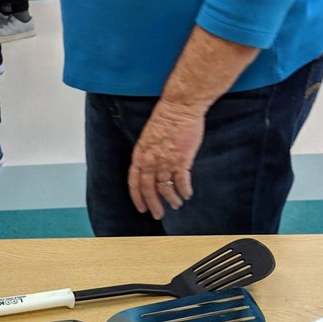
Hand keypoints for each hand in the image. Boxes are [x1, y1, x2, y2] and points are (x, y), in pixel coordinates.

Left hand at [127, 100, 204, 219]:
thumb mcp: (149, 138)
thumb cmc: (166, 118)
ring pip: (165, 189)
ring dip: (171, 200)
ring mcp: (165, 161)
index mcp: (140, 155)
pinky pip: (182, 182)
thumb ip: (149, 155)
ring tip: (176, 204)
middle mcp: (150, 161)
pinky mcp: (181, 160)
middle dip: (153, 205)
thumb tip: (152, 169)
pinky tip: (187, 195)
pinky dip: (184, 191)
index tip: (141, 208)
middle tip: (158, 215)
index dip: (137, 197)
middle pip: (149, 190)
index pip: (134, 182)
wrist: (180, 106)